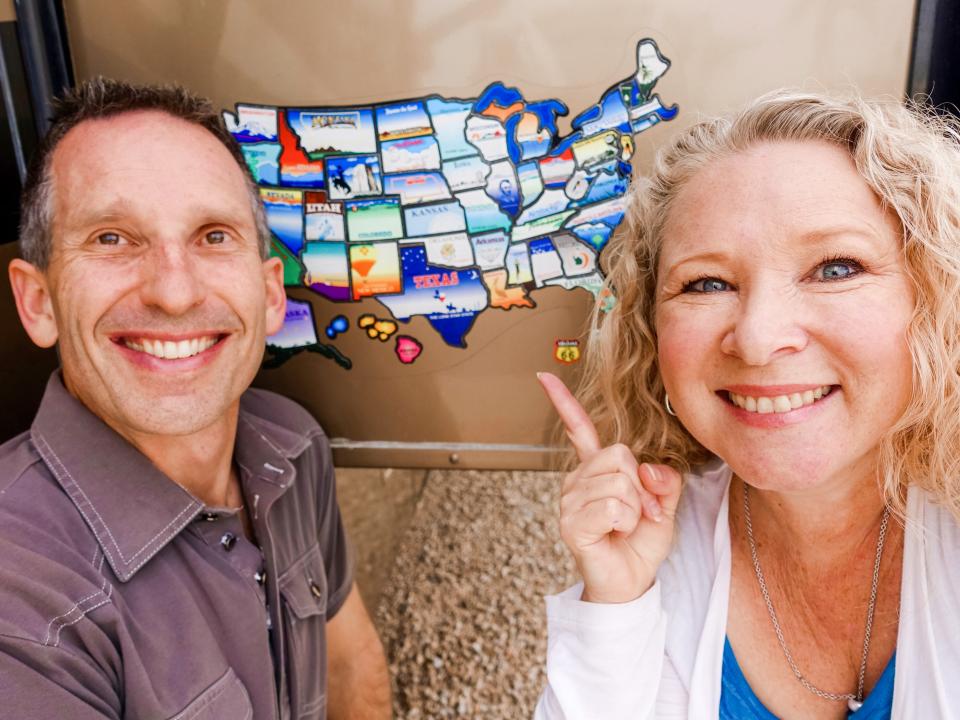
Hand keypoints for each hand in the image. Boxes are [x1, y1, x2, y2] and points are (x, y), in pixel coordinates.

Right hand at [538, 372, 682, 603]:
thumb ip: (663, 478)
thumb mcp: (663, 503)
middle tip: (642, 513)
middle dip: (642, 485)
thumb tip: (645, 468)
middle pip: (619, 455)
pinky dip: (627, 521)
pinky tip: (616, 534)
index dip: (563, 402)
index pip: (579, 429)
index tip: (544, 376)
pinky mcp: (571, 523)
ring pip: (619, 482)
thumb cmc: (641, 542)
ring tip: (628, 526)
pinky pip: (613, 506)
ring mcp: (570, 501)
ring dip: (636, 508)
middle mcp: (577, 480)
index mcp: (595, 470)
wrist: (631, 583)